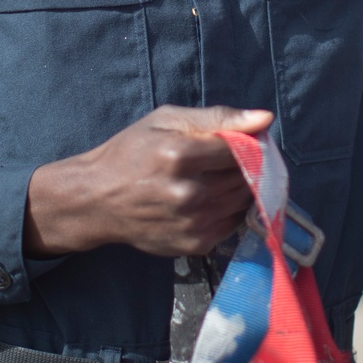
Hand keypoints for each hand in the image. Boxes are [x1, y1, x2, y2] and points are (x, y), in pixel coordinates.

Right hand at [23, 105, 272, 257]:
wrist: (97, 199)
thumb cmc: (131, 152)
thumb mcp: (166, 121)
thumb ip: (218, 118)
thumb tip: (266, 119)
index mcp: (180, 155)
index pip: (242, 148)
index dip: (248, 142)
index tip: (243, 140)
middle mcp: (188, 193)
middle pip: (245, 176)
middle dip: (246, 165)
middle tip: (226, 159)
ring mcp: (192, 222)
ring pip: (243, 200)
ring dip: (240, 187)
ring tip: (216, 177)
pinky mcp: (194, 244)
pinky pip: (233, 223)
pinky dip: (229, 209)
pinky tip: (208, 199)